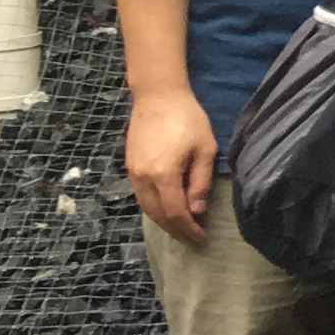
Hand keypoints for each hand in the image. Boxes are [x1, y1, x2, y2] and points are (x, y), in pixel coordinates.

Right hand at [125, 88, 216, 243]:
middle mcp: (142, 178)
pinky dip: (153, 207)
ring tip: (180, 228)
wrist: (158, 96)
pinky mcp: (130, 166)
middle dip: (175, 230)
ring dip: (162, 221)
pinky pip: (140, 195)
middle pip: (157, 214)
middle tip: (191, 239)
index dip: (188, 229)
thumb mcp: (204, 149)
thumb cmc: (188, 119)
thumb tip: (197, 210)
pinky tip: (166, 209)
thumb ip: (200, 181)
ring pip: (145, 207)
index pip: (176, 212)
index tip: (201, 238)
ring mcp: (133, 172)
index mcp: (163, 175)